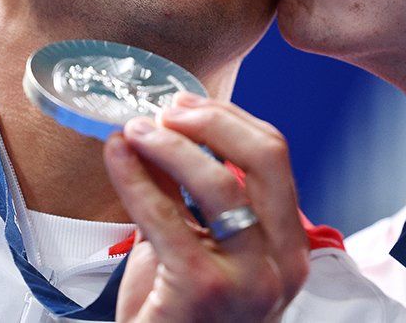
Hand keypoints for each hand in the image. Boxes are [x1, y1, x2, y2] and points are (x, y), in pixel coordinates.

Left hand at [103, 92, 308, 322]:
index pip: (276, 157)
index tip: (187, 105)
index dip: (230, 119)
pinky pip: (166, 215)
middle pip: (265, 157)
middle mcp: (282, 262)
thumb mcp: (197, 244)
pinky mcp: (203, 288)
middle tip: (165, 110)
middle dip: (211, 120)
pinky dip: (135, 177)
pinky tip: (116, 157)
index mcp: (290, 246)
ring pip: (220, 180)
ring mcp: (249, 278)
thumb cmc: (179, 315)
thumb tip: (162, 127)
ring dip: (169, 144)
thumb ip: (187, 192)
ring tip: (133, 131)